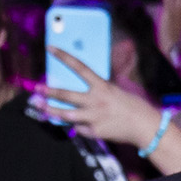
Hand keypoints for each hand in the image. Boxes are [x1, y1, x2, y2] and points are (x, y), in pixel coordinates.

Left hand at [29, 50, 164, 149]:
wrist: (144, 127)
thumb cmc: (132, 105)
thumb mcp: (117, 89)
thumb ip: (100, 85)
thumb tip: (84, 80)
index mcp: (102, 86)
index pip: (79, 67)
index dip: (63, 56)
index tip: (50, 48)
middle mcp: (96, 101)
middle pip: (66, 95)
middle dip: (48, 91)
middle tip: (36, 88)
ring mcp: (93, 117)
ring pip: (66, 114)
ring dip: (50, 110)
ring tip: (39, 107)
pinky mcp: (94, 132)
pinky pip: (78, 128)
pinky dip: (76, 125)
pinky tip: (74, 123)